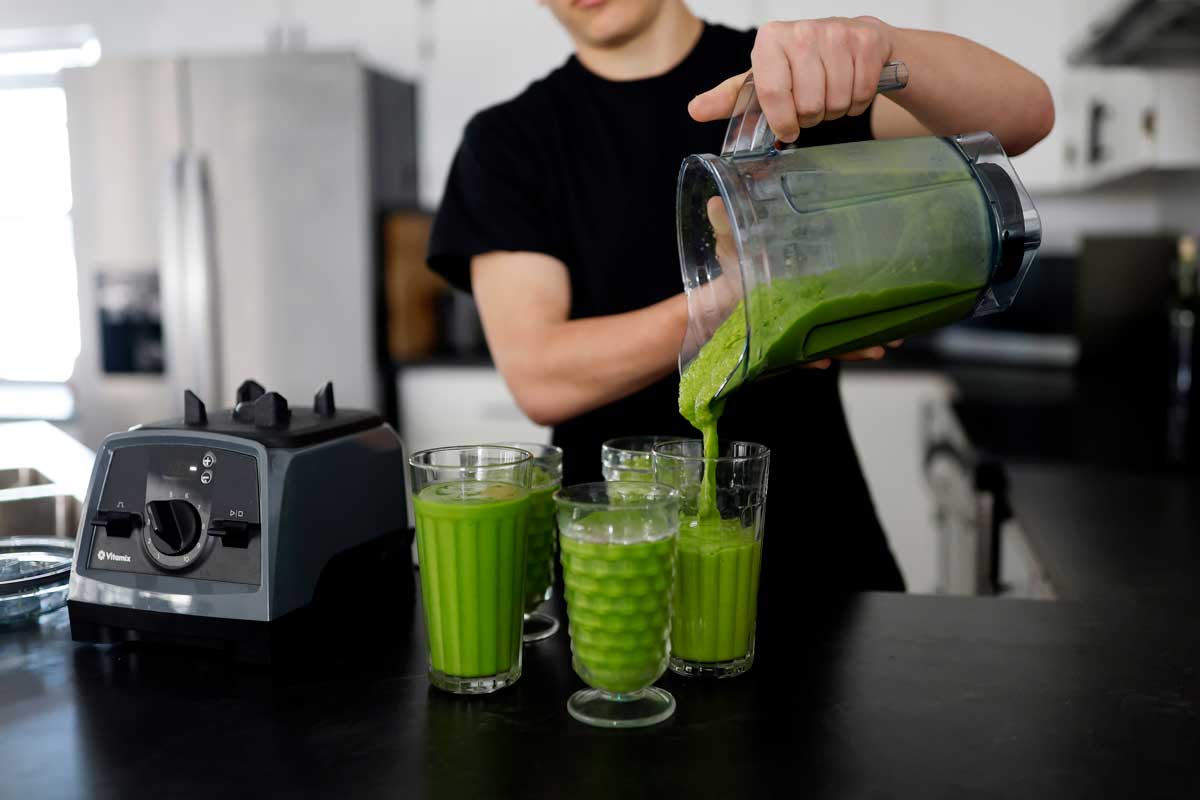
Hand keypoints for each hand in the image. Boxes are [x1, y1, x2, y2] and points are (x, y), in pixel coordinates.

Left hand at [689, 16, 895, 142]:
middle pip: (808, 105)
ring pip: (835, 102)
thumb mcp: (762, 78)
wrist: (851, 39)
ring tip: (828, 96)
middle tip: (810, 106)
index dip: (783, 121)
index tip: (787, 128)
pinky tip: (850, 87)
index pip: (773, 94)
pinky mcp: (865, 41)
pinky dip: (857, 102)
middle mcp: (802, 31)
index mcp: (770, 40)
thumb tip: (695, 111)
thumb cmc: (800, 64)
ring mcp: (836, 34)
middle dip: (811, 116)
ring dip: (834, 110)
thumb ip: (729, 97)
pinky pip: (861, 94)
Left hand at [699, 196, 902, 369]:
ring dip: (856, 344)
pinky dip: (815, 358)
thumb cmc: (730, 274)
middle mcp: (810, 302)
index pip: (844, 281)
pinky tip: (824, 361)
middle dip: (875, 322)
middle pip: (849, 313)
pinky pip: (804, 355)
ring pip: (835, 337)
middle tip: (897, 329)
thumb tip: (714, 202)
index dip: (868, 287)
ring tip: (875, 349)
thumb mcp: (730, 246)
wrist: (710, 307)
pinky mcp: (784, 347)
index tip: (895, 288)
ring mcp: (799, 326)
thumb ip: (727, 227)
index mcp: (808, 278)